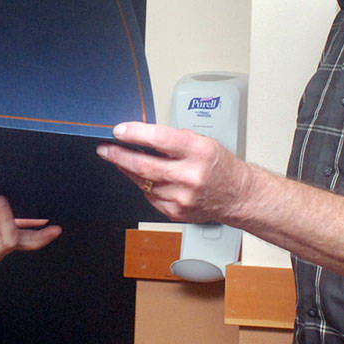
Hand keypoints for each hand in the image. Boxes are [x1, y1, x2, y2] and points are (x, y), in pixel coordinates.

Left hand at [96, 121, 250, 224]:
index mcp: (199, 151)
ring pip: (143, 182)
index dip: (135, 133)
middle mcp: (190, 175)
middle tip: (105, 149)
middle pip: (144, 165)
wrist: (237, 195)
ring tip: (121, 160)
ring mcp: (182, 197)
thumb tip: (139, 136)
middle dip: (119, 155)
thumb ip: (172, 140)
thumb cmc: (219, 165)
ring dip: (129, 170)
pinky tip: (144, 177)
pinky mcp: (176, 212)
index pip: (160, 139)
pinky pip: (150, 195)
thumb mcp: (202, 142)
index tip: (118, 131)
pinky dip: (144, 185)